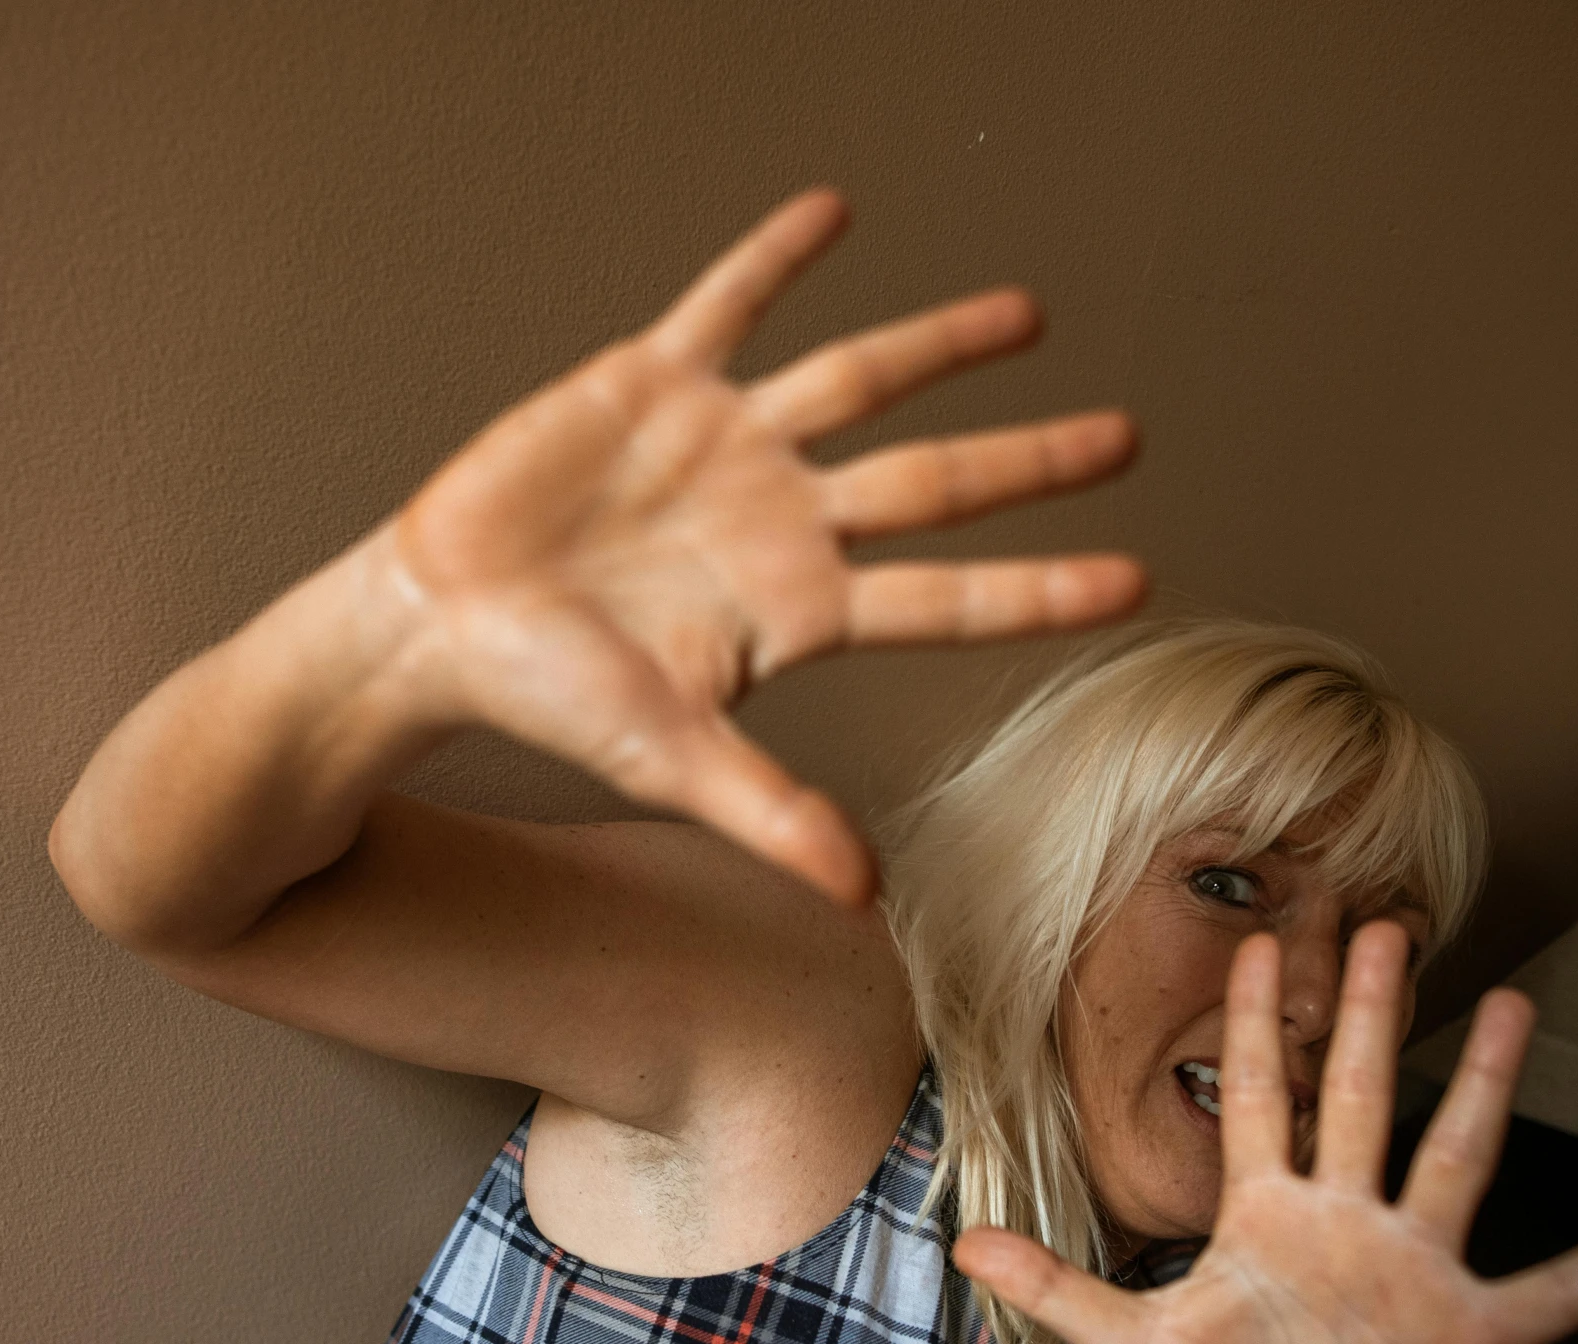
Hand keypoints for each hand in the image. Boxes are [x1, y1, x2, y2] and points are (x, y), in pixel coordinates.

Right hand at [380, 189, 1142, 903]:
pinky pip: (729, 305)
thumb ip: (771, 814)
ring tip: (1029, 314)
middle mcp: (784, 519)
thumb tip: (863, 898)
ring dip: (941, 344)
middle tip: (1124, 437)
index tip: (1137, 581)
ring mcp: (726, 446)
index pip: (949, 596)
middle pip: (936, 481)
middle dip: (1030, 460)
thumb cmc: (550, 696)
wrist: (440, 622)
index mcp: (801, 607)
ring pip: (859, 380)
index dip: (1043, 587)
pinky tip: (833, 210)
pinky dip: (774, 259)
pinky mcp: (653, 385)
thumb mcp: (669, 758)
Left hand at [953, 924, 1577, 1343]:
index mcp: (1269, 1216)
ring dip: (1485, 1086)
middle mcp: (1348, 1223)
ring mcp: (1417, 1271)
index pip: (1261, 1097)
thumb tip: (961, 1245)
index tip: (1260, 943)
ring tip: (1514, 1005)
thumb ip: (1059, 1290)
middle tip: (1386, 924)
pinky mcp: (1476, 1334)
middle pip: (1361, 1096)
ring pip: (1457, 1158)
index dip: (1258, 1024)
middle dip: (1372, 1013)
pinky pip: (1555, 1291)